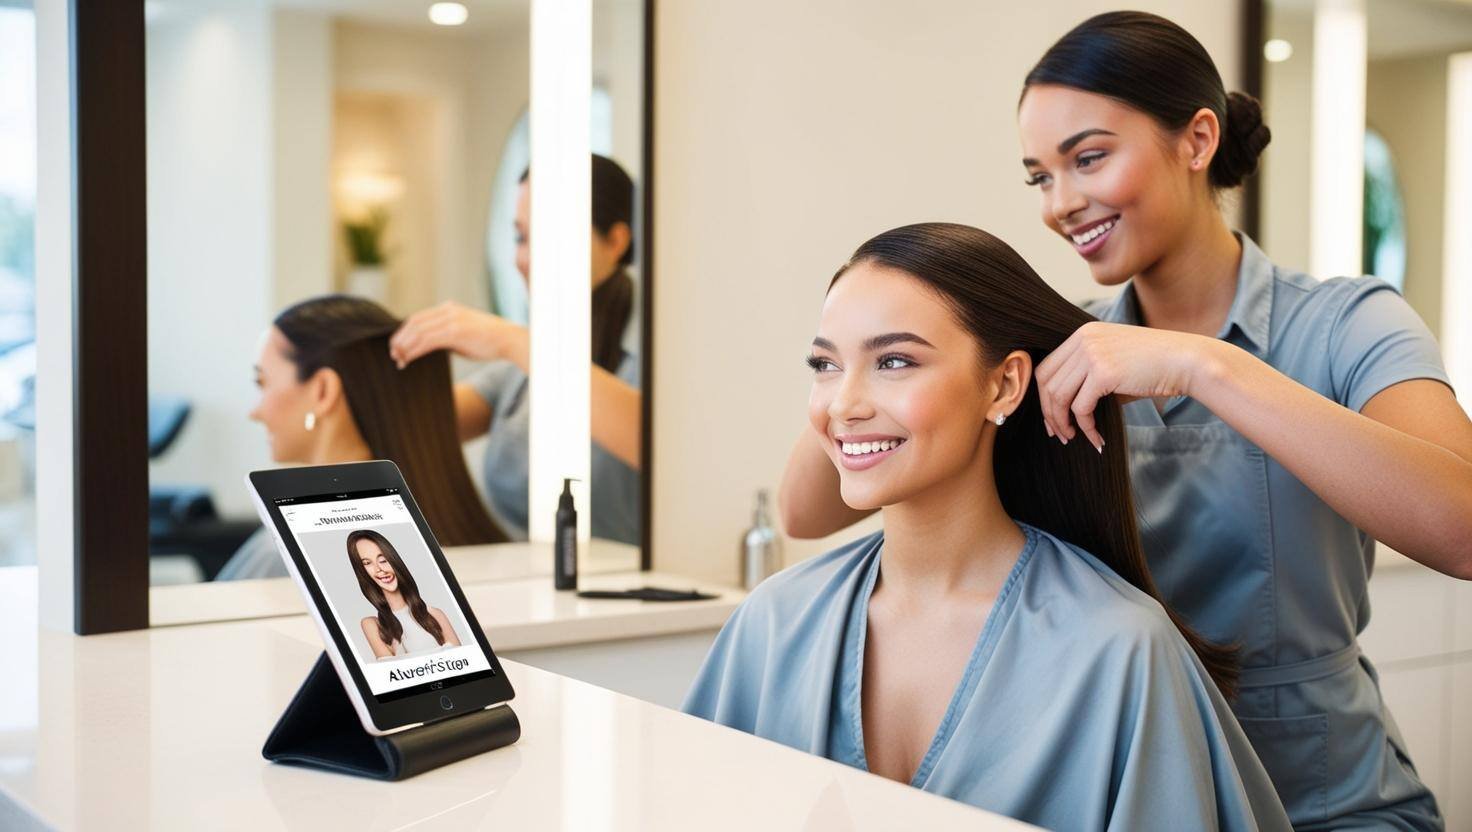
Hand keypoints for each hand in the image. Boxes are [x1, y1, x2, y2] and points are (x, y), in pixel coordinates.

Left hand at [389, 301, 529, 370]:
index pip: (419, 318)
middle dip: (401, 338)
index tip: (397, 345)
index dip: (405, 331)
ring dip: (404, 346)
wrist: (510, 340)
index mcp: (450, 309)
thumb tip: (430, 347)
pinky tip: (408, 359)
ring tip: (398, 359)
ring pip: (418, 331)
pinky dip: (414, 350)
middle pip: (414, 322)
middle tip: (393, 353)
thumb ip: (447, 336)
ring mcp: (452, 320)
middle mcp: (448, 310)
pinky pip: (427, 340)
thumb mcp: (464, 335)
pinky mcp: (455, 331)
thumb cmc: (490, 341)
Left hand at [1034, 322, 1217, 449]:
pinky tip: (1096, 439)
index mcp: (1084, 334)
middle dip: (1048, 412)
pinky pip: (1080, 407)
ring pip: (1059, 396)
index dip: (1044, 397)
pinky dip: (1085, 428)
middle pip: (1046, 381)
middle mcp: (1084, 339)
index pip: (1048, 367)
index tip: (1052, 420)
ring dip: (1063, 423)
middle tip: (1058, 434)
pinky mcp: (1103, 371)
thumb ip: (1086, 381)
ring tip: (1073, 439)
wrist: (1187, 361)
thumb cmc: (1154, 368)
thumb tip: (1061, 412)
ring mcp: (1092, 353)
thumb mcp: (1113, 368)